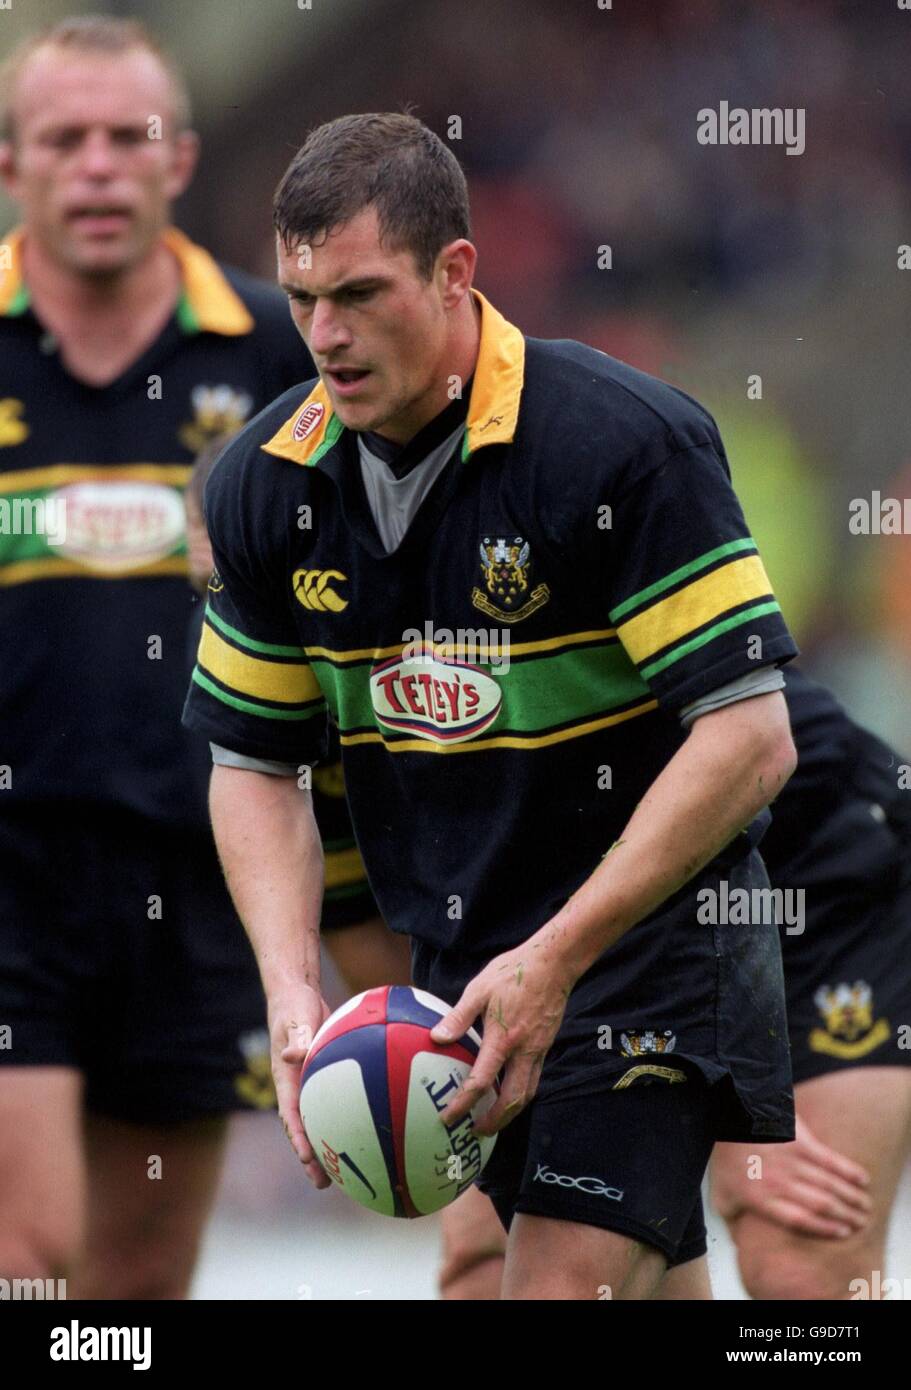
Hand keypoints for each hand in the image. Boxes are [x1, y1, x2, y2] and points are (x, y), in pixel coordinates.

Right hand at [268, 986, 331, 1185]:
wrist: (297, 994)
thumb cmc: (294, 1004)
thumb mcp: (295, 1016)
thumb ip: (297, 1034)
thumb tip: (295, 1053)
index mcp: (285, 1079)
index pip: (290, 1114)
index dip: (297, 1138)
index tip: (306, 1158)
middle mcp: (297, 1087)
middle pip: (304, 1129)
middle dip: (312, 1157)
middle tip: (323, 1184)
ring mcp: (311, 1084)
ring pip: (322, 1120)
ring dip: (331, 1145)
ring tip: (349, 1173)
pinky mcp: (326, 1078)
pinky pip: (339, 1101)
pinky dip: (350, 1117)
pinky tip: (374, 1128)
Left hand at [429, 939, 573, 1134]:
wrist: (553, 963)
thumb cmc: (513, 972)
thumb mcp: (479, 990)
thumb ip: (458, 1017)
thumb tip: (437, 1038)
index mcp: (503, 1038)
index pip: (481, 1081)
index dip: (463, 1103)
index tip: (448, 1117)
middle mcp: (524, 1051)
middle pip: (512, 1100)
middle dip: (494, 1121)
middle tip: (476, 1131)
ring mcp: (538, 1050)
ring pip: (527, 1093)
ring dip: (510, 1112)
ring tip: (493, 1119)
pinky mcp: (545, 1045)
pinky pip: (534, 1078)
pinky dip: (520, 1093)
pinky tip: (508, 1089)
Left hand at [710, 1115, 872, 1237]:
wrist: (730, 1117)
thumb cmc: (726, 1158)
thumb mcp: (720, 1195)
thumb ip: (732, 1222)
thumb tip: (740, 1243)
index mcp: (763, 1199)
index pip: (800, 1220)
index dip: (824, 1229)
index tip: (842, 1233)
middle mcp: (780, 1183)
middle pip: (821, 1205)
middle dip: (846, 1216)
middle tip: (861, 1222)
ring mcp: (791, 1161)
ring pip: (830, 1185)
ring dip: (851, 1197)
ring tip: (865, 1206)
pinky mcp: (800, 1140)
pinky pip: (830, 1159)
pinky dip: (849, 1171)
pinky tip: (863, 1179)